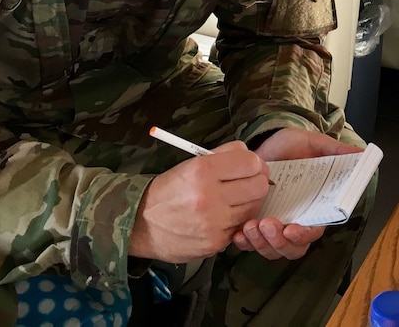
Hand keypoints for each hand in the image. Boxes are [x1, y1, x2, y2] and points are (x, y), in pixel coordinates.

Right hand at [129, 140, 270, 261]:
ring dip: (248, 202)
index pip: (251, 163)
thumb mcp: (191, 163)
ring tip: (234, 199)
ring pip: (253, 208)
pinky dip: (235, 221)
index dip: (254, 163)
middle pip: (259, 186)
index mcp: (202, 170)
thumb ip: (224, 155)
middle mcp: (209, 197)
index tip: (249, 166)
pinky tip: (223, 216)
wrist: (140, 224)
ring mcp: (213, 223)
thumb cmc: (169, 189)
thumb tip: (251, 154)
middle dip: (257, 181)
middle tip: (249, 182)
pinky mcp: (215, 243)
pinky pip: (239, 227)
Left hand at [229, 128, 362, 259]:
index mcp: (313, 207)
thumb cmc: (289, 147)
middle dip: (279, 242)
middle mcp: (295, 221)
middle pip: (292, 248)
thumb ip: (334, 150)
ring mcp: (274, 225)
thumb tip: (362, 154)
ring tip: (250, 226)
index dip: (304, 235)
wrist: (260, 145)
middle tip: (266, 224)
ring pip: (271, 250)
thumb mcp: (311, 143)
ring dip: (261, 243)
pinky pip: (250, 245)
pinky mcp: (254, 225)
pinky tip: (238, 233)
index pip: (314, 231)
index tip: (292, 229)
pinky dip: (244, 243)